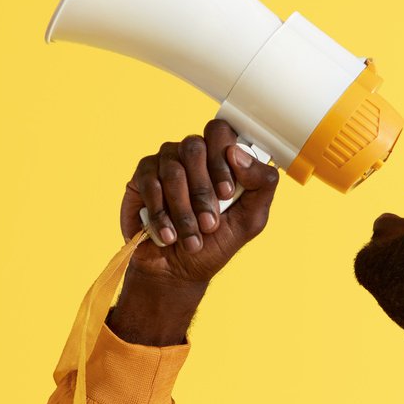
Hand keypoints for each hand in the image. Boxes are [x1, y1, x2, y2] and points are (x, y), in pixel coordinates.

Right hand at [119, 118, 281, 289]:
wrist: (179, 271)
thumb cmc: (215, 243)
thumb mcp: (251, 220)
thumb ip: (262, 184)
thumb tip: (238, 153)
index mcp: (220, 156)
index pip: (220, 133)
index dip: (222, 160)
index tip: (227, 194)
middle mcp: (191, 154)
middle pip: (194, 147)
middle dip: (203, 191)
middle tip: (209, 224)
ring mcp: (164, 163)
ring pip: (173, 170)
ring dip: (184, 211)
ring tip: (191, 239)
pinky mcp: (141, 179)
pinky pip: (150, 185)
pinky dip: (161, 215)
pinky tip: (168, 235)